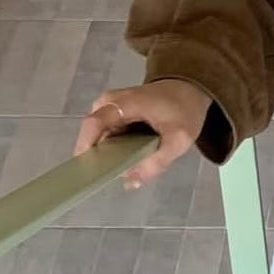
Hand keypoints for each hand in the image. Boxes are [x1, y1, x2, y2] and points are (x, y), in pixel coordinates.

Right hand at [72, 79, 209, 190]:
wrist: (190, 91)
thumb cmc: (184, 111)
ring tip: (136, 164)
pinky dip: (118, 151)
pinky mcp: (113, 116)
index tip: (86, 174)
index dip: (84, 149)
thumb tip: (130, 182)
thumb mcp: (179, 139)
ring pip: (101, 141)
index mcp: (123, 103)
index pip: (93, 125)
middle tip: (123, 173)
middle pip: (94, 137)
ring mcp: (109, 109)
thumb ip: (157, 162)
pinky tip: (135, 158)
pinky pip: (108, 139)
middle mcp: (109, 103)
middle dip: (105, 159)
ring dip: (114, 156)